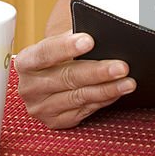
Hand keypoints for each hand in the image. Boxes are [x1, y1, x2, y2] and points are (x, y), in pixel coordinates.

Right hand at [15, 30, 135, 129]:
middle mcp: (29, 87)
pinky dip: (103, 100)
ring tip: (128, 82)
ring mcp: (41, 108)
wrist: (48, 78)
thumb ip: (73, 36)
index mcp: (26, 61)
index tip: (90, 40)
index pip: (46, 53)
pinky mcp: (55, 122)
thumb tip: (102, 33)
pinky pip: (84, 111)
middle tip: (121, 66)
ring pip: (79, 97)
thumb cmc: (57, 56)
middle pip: (67, 77)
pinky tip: (116, 92)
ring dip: (107, 89)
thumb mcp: (58, 42)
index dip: (67, 47)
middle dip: (98, 72)